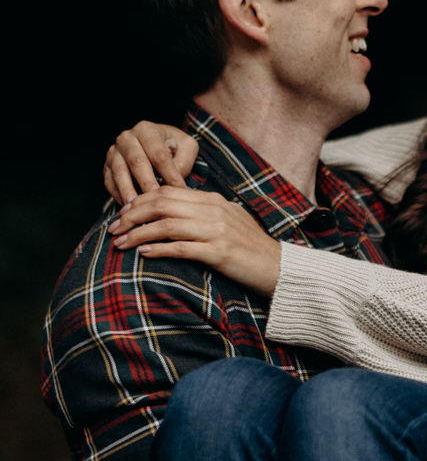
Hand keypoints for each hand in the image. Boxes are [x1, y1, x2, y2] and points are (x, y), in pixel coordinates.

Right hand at [104, 122, 198, 203]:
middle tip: (156, 201)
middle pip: (137, 162)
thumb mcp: (187, 147)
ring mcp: (114, 152)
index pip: (158, 154)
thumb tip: (174, 183)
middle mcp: (127, 138)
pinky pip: (109, 181)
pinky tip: (127, 207)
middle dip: (147, 184)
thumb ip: (184, 161)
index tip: (179, 191)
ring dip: (128, 190)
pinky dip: (117, 195)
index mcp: (147, 130)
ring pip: (119, 172)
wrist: (157, 143)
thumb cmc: (174, 147)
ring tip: (136, 206)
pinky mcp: (107, 166)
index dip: (169, 174)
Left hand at [109, 186, 281, 294]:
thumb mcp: (229, 222)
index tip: (122, 213)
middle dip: (131, 215)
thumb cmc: (251, 249)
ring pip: (166, 225)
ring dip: (138, 233)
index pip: (167, 191)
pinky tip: (143, 253)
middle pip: (161, 204)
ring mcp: (217, 231)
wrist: (279, 268)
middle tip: (113, 228)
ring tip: (120, 243)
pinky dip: (158, 249)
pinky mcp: (219, 253)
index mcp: (213, 201)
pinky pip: (180, 247)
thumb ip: (203, 214)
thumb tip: (173, 213)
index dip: (139, 200)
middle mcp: (214, 211)